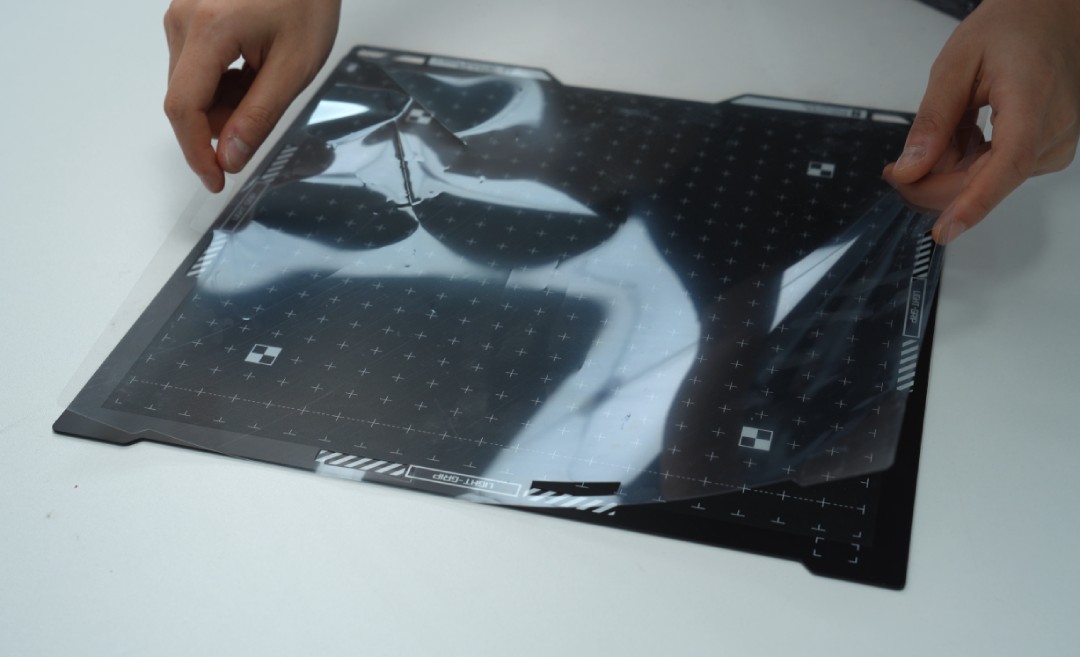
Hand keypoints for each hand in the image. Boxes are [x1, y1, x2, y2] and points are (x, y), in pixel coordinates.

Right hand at [163, 0, 340, 191]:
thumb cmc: (306, 2)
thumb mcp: (295, 66)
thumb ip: (258, 115)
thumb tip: (228, 158)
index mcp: (208, 29)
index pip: (183, 108)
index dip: (196, 152)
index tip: (215, 179)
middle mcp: (182, 19)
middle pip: (184, 99)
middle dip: (220, 123)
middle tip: (266, 108)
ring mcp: (181, 14)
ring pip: (190, 85)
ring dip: (224, 101)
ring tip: (266, 78)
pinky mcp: (188, 14)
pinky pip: (194, 65)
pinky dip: (222, 81)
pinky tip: (253, 66)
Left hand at [883, 0, 1079, 243]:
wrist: (1051, 18)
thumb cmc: (1010, 30)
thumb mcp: (956, 64)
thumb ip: (932, 120)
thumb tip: (909, 170)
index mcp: (1034, 100)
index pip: (1007, 164)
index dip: (972, 202)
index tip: (944, 230)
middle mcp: (1054, 130)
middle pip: (985, 180)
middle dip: (931, 183)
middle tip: (894, 171)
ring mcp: (1054, 145)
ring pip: (985, 181)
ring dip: (948, 168)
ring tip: (943, 126)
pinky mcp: (1046, 152)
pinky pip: (995, 172)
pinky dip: (967, 161)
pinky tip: (962, 133)